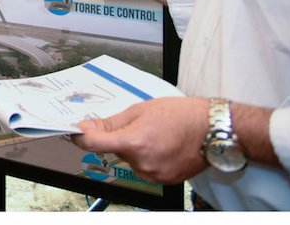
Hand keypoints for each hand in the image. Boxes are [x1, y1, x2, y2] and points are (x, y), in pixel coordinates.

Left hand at [73, 97, 209, 183]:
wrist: (213, 130)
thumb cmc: (182, 115)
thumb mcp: (141, 110)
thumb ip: (111, 122)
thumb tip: (88, 127)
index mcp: (134, 142)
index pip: (94, 144)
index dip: (81, 137)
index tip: (76, 132)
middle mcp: (142, 163)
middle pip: (116, 151)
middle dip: (120, 138)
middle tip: (140, 125)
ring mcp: (154, 174)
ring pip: (131, 160)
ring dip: (136, 148)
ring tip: (157, 134)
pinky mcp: (164, 180)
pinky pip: (145, 168)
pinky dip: (148, 157)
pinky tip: (163, 145)